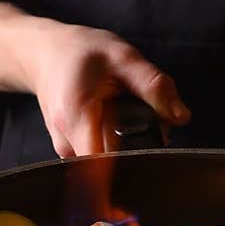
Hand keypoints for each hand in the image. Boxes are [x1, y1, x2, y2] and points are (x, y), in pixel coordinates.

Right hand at [0, 3, 190, 156]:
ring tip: (122, 111)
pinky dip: (112, 141)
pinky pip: (99, 155)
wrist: (44, 54)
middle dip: (138, 149)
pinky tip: (111, 119)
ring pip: (106, 162)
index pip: (101, 170)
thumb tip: (180, 116)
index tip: (145, 166)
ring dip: (125, 144)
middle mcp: (67, 140)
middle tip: (147, 118)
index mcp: (77, 118)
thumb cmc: (78, 52)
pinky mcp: (70, 150)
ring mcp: (66, 148)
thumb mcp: (122, 57)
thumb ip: (153, 86)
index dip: (127, 173)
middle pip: (112, 166)